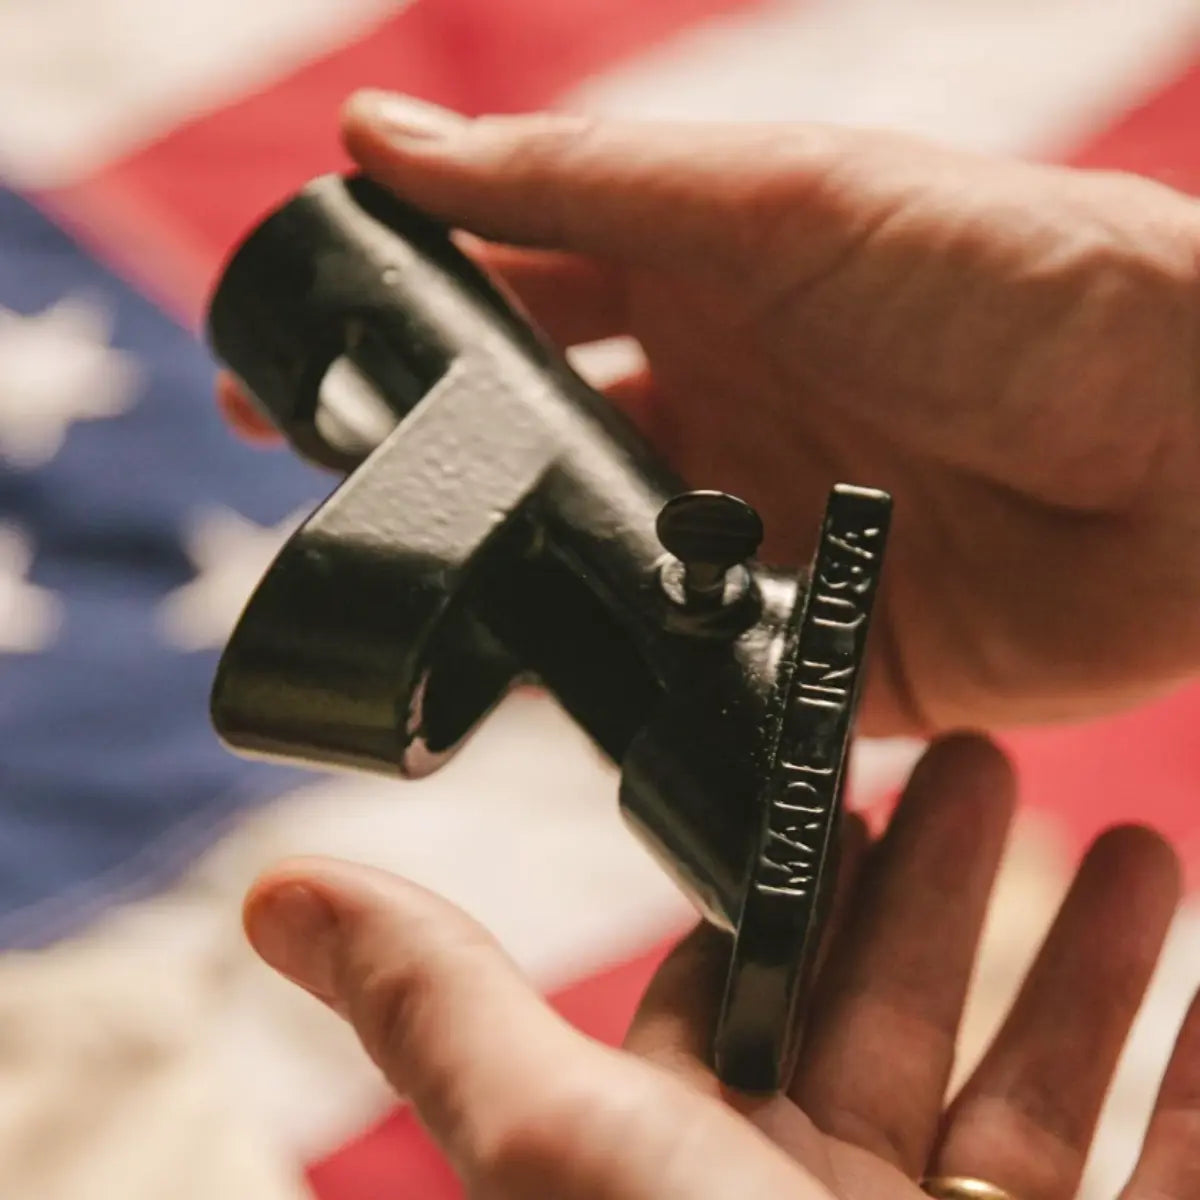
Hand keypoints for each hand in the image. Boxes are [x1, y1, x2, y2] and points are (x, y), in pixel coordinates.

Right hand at [219, 93, 1199, 737]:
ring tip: (424, 605)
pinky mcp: (815, 653)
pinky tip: (570, 691)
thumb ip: (579, 191)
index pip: (508, 307)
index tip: (279, 371)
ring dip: (522, 590)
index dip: (393, 333)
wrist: (1195, 450)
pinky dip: (632, 689)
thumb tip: (383, 141)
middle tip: (320, 502)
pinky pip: (693, 682)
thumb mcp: (776, 205)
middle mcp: (718, 417)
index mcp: (700, 294)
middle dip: (431, 475)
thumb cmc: (1014, 282)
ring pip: (599, 577)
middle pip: (537, 454)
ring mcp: (758, 536)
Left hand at [243, 735, 1197, 1198]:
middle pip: (898, 1008)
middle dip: (945, 875)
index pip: (749, 993)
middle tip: (978, 754)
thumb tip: (276, 893)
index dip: (791, 877)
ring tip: (1129, 832)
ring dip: (1088, 957)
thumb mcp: (574, 1155)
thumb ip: (441, 1014)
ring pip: (1045, 1084)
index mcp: (712, 1177)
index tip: (836, 778)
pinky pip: (1181, 1172)